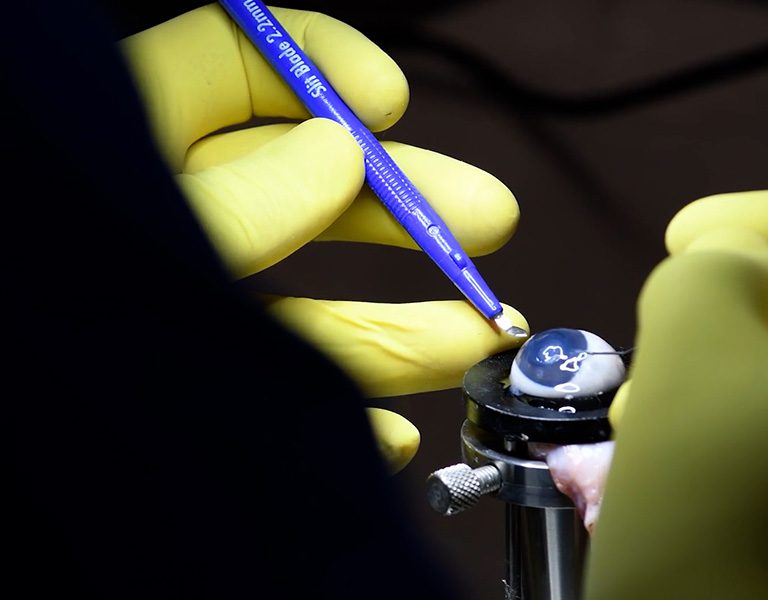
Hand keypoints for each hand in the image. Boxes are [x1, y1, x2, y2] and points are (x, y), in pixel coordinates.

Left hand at [119, 4, 528, 473]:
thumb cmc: (32, 334)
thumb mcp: (143, 233)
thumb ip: (237, 196)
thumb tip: (333, 151)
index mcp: (131, 152)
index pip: (232, 65)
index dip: (320, 65)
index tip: (387, 100)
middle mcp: (167, 229)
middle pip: (304, 193)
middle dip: (403, 210)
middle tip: (484, 219)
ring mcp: (188, 322)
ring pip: (310, 312)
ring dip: (403, 328)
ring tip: (479, 333)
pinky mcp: (201, 400)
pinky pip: (282, 400)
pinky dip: (341, 421)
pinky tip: (392, 431)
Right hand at [587, 190, 767, 597]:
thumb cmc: (714, 522)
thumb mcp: (696, 360)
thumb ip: (707, 271)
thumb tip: (716, 255)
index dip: (750, 223)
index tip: (682, 242)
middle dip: (709, 316)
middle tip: (663, 357)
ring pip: (761, 362)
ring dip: (693, 373)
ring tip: (652, 421)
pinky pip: (748, 413)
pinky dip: (700, 414)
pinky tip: (665, 449)